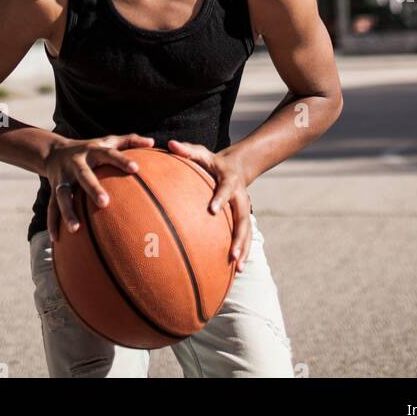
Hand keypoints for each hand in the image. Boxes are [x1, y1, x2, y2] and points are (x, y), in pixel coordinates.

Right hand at [45, 133, 155, 240]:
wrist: (54, 151)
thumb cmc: (90, 149)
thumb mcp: (108, 141)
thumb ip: (130, 140)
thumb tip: (153, 142)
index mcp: (92, 151)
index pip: (109, 154)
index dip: (121, 160)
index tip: (136, 168)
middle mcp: (76, 163)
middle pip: (84, 175)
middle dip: (92, 188)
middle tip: (104, 202)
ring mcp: (63, 177)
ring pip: (62, 195)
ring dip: (68, 211)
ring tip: (76, 228)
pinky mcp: (53, 190)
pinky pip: (52, 207)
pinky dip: (53, 222)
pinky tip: (57, 238)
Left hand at [166, 139, 251, 270]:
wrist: (237, 166)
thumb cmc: (212, 161)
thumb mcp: (201, 152)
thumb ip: (186, 150)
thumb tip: (169, 144)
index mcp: (229, 181)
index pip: (225, 190)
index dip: (220, 199)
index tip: (211, 210)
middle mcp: (240, 197)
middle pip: (243, 219)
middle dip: (239, 238)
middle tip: (232, 254)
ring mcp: (244, 210)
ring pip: (247, 232)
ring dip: (243, 250)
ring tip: (238, 270)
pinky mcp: (244, 219)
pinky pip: (245, 238)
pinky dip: (243, 253)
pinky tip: (237, 271)